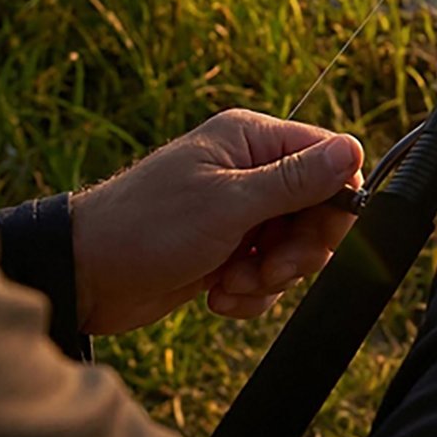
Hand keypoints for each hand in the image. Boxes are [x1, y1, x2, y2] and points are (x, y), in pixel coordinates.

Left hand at [71, 109, 363, 333]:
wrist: (84, 277)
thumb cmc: (149, 227)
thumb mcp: (229, 203)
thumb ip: (295, 180)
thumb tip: (352, 150)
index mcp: (253, 139)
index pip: (328, 157)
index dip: (334, 199)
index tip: (320, 235)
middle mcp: (251, 170)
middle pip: (317, 207)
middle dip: (298, 248)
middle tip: (270, 269)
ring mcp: (240, 211)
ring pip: (295, 245)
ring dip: (271, 276)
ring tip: (232, 285)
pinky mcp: (228, 250)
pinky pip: (268, 273)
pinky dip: (251, 292)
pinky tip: (218, 297)